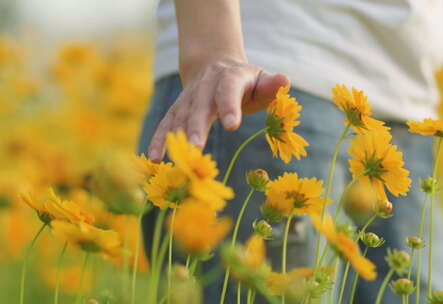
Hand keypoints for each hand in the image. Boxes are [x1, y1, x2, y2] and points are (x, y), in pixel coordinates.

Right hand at [147, 59, 289, 160]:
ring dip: (175, 137)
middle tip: (196, 147)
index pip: (228, 89)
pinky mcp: (177, 109)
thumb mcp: (262, 79)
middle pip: (200, 106)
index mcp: (230, 77)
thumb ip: (272, 85)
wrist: (215, 65)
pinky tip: (155, 159)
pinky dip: (159, 140)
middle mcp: (205, 86)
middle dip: (196, 126)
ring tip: (174, 159)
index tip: (231, 125)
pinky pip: (166, 124)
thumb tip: (285, 81)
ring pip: (180, 116)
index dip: (229, 106)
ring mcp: (189, 97)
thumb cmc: (247, 81)